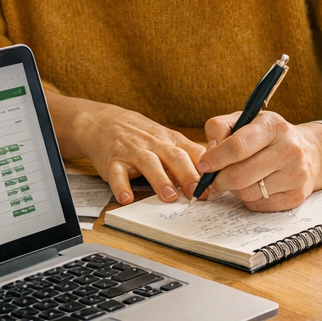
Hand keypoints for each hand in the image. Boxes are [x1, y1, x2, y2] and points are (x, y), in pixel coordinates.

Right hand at [65, 99, 205, 205]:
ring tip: (169, 196)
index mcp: (170, 141)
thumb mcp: (166, 139)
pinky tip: (126, 198)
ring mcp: (132, 152)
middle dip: (188, 175)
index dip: (206, 168)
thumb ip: (188, 156)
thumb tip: (214, 177)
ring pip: (148, 163)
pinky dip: (120, 186)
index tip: (218, 183)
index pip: (192, 152)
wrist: (103, 121)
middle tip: (199, 193)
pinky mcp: (111, 161)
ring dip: (159, 179)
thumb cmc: (141, 135)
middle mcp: (153, 145)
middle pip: (174, 157)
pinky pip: (116, 174)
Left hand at [196, 112, 321, 211]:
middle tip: (213, 179)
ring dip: (234, 190)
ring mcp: (296, 174)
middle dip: (219, 180)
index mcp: (272, 126)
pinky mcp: (297, 196)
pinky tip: (254, 187)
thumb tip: (208, 155)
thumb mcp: (244, 120)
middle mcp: (289, 149)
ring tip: (237, 179)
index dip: (215, 159)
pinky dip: (249, 200)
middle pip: (240, 175)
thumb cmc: (268, 136)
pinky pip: (259, 205)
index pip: (237, 147)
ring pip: (248, 193)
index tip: (203, 166)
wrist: (308, 151)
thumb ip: (219, 128)